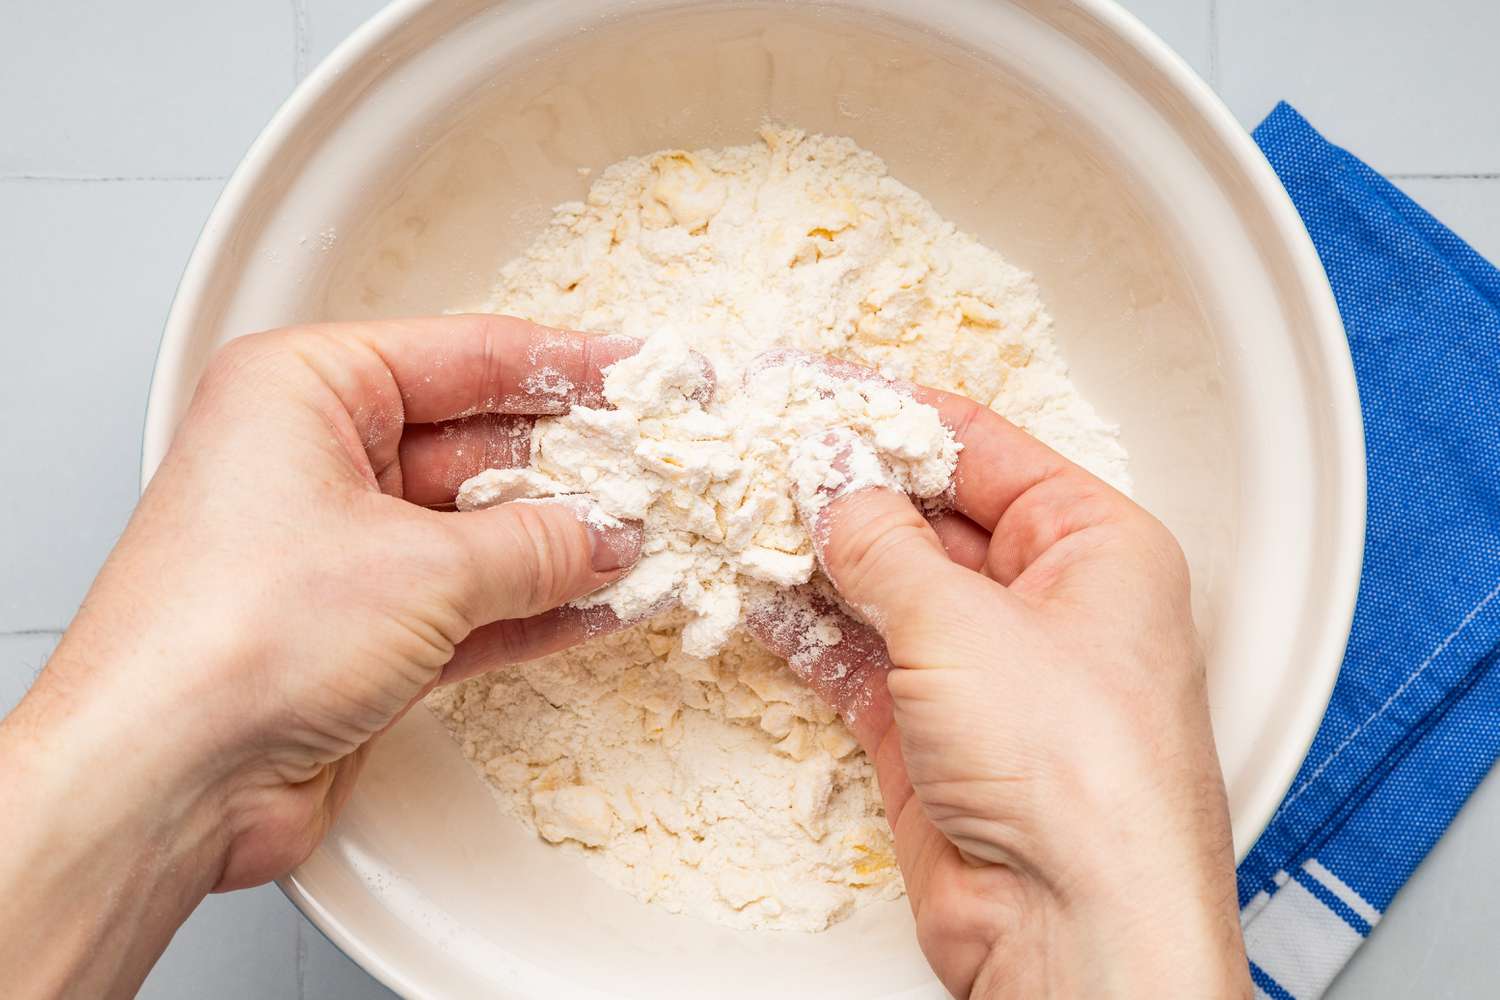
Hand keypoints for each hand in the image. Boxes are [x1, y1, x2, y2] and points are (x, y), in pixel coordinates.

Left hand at [0, 316, 646, 996]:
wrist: (161, 781)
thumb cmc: (236, 633)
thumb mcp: (421, 567)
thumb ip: (533, 545)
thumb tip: (607, 536)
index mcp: (307, 389)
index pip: (468, 355)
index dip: (569, 363)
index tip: (642, 370)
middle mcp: (317, 459)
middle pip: (480, 444)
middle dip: (576, 467)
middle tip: (662, 469)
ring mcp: (339, 550)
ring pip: (482, 530)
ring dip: (567, 545)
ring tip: (652, 542)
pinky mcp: (358, 631)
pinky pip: (470, 602)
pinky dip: (535, 607)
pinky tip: (603, 605)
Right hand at [750, 380, 1249, 997]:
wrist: (1073, 928)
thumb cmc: (1079, 774)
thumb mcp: (962, 622)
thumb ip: (881, 542)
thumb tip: (834, 479)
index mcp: (1094, 544)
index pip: (981, 447)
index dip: (893, 413)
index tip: (818, 386)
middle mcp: (1048, 601)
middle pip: (928, 513)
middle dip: (845, 486)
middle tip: (763, 450)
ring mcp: (989, 669)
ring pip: (887, 586)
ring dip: (817, 557)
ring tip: (742, 512)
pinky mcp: (936, 731)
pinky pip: (862, 656)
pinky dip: (811, 629)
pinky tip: (758, 594)